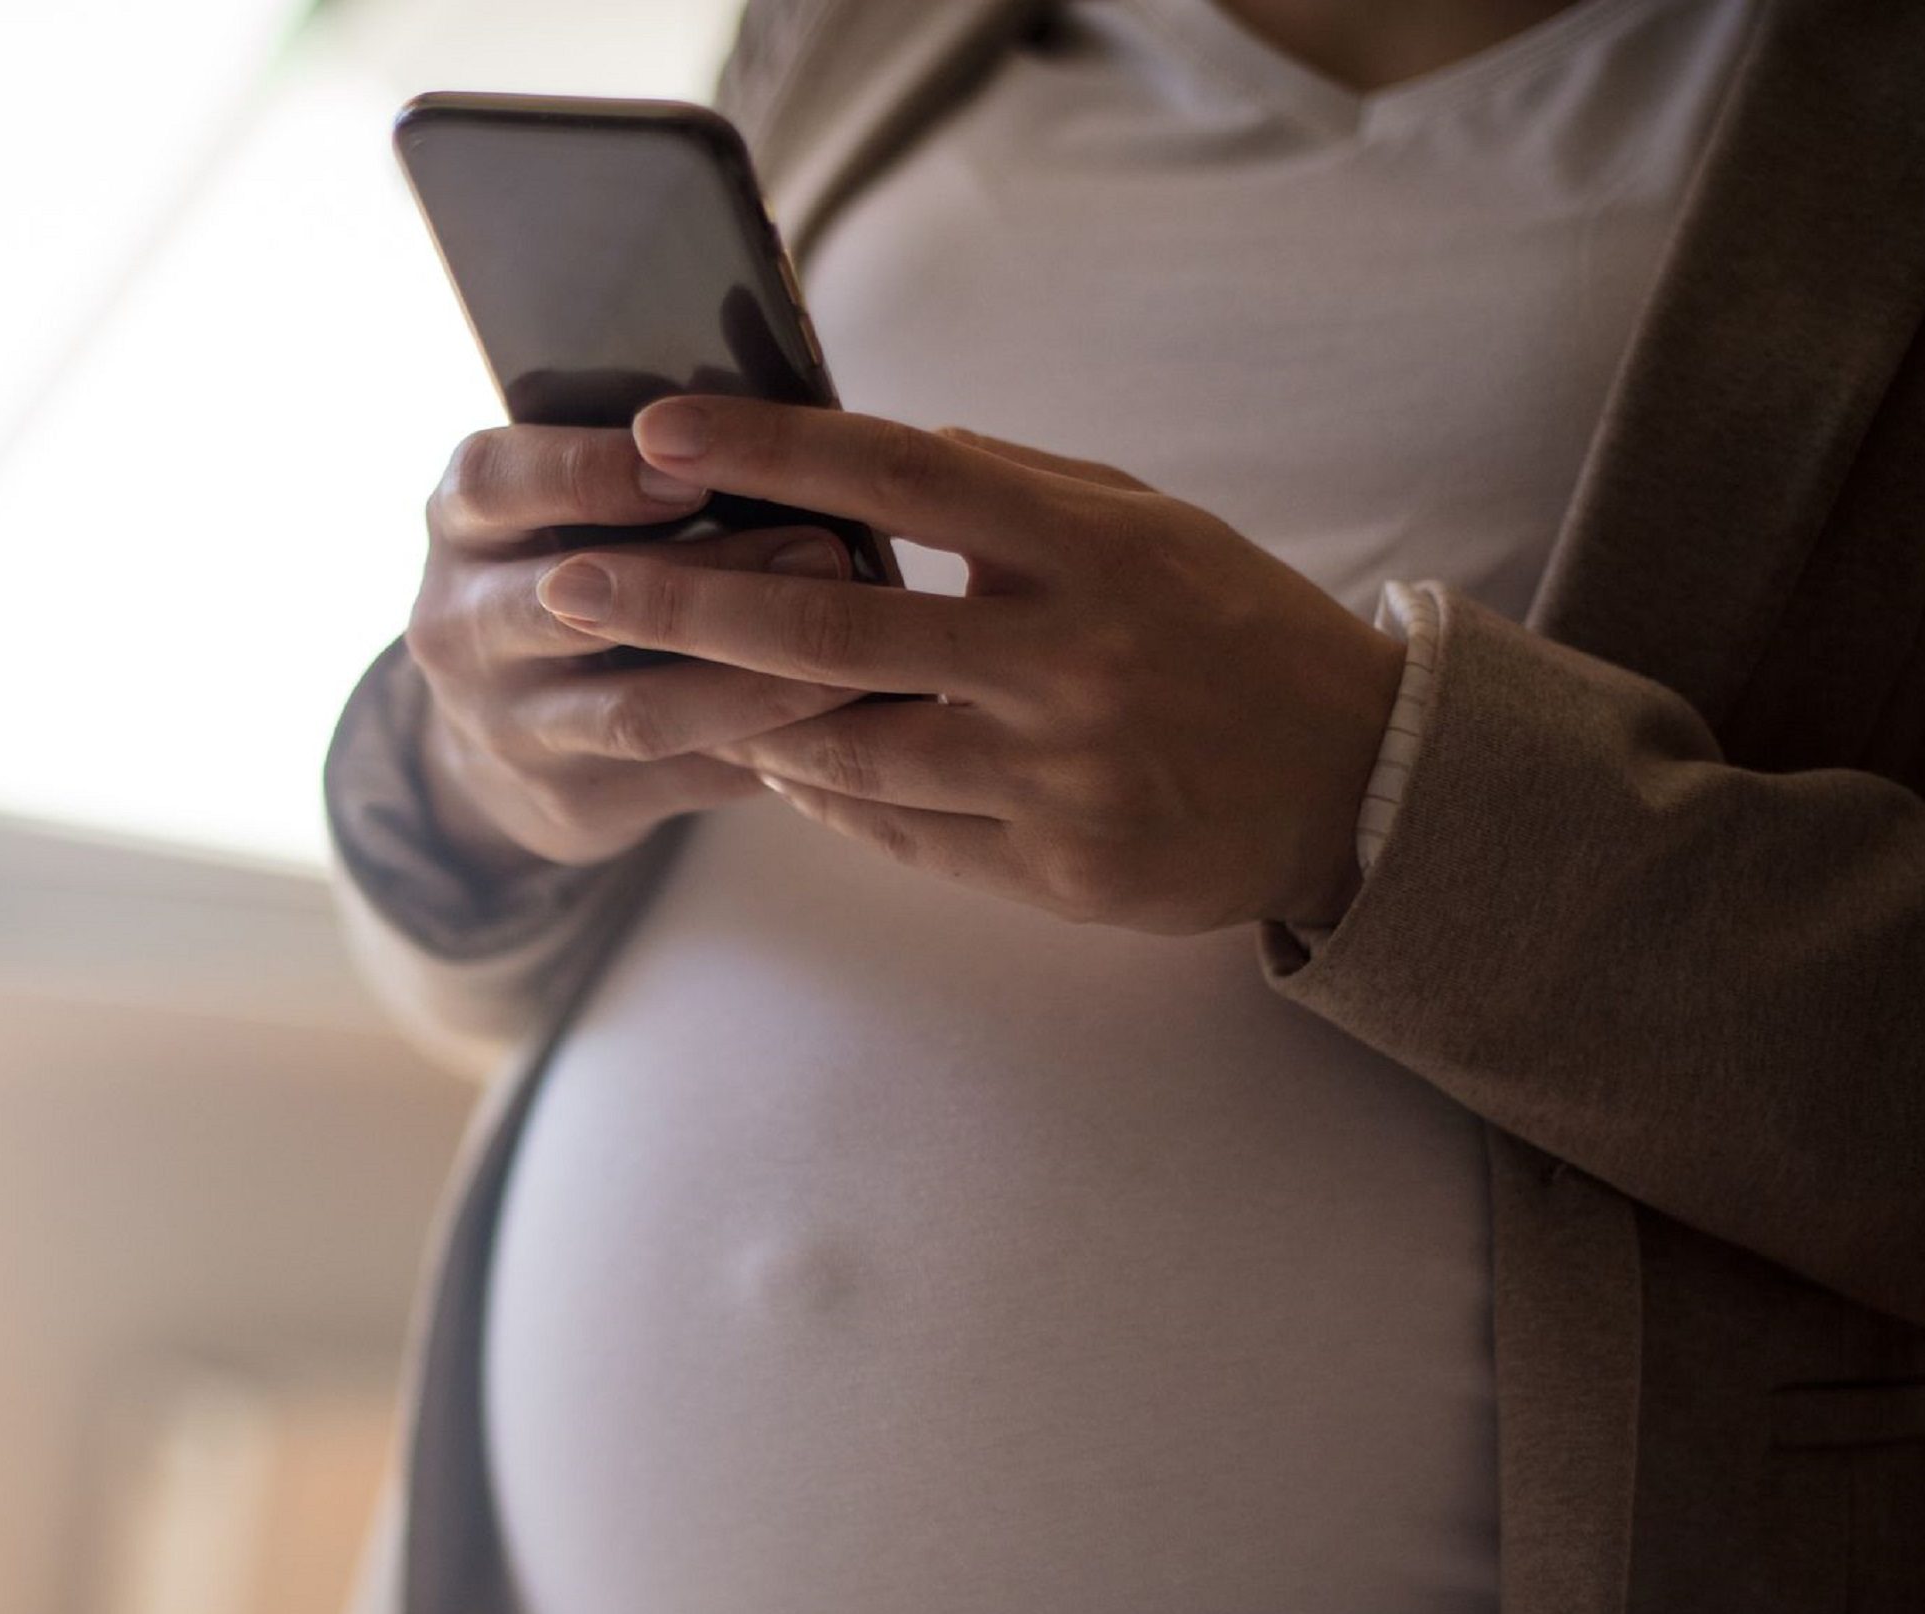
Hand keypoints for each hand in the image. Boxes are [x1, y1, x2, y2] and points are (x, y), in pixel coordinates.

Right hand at [405, 424, 862, 870]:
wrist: (500, 736)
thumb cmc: (566, 574)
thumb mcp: (556, 511)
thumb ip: (636, 472)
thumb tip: (793, 432)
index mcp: (460, 526)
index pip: (491, 484)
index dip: (587, 474)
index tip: (692, 468)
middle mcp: (459, 628)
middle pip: (574, 600)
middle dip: (710, 577)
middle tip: (828, 550)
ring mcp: (506, 726)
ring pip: (635, 710)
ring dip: (751, 680)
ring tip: (852, 655)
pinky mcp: (566, 802)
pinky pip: (680, 779)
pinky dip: (766, 752)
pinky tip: (842, 728)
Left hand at [528, 398, 1408, 932]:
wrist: (1353, 781)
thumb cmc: (1228, 628)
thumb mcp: (1144, 524)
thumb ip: (1012, 486)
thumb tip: (865, 446)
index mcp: (1091, 547)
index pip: (901, 475)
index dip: (769, 450)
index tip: (658, 430)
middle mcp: (1067, 658)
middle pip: (832, 623)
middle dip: (680, 602)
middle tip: (571, 585)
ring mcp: (1058, 774)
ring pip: (844, 747)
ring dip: (737, 712)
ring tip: (656, 677)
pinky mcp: (1056, 871)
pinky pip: (895, 832)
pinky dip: (819, 791)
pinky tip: (770, 757)